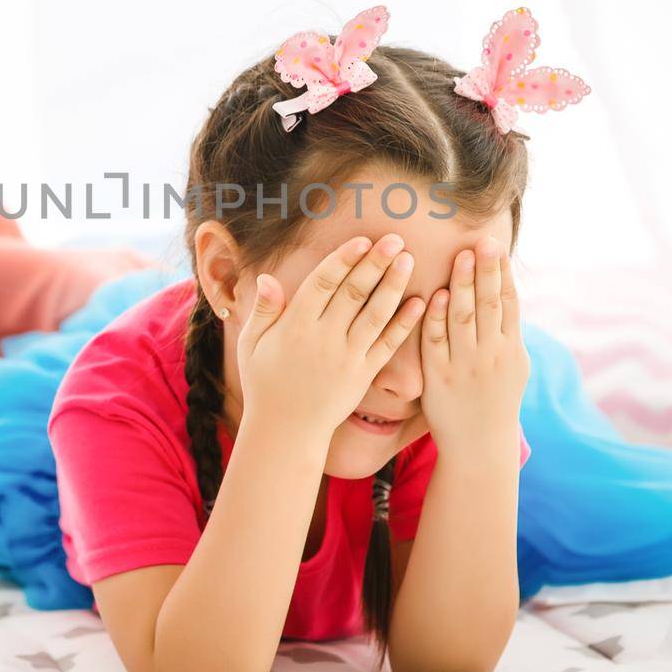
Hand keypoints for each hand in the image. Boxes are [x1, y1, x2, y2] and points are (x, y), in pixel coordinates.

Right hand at [235, 234, 425, 444]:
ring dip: (393, 285)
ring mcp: (346, 358)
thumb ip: (262, 311)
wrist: (286, 432)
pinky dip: (404, 324)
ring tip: (408, 260)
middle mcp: (323, 338)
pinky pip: (387, 345)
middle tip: (395, 239)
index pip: (323, 283)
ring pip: (374, 315)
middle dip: (375, 263)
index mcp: (295, 326)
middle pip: (353, 293)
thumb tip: (267, 278)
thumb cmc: (265, 384)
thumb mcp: (251, 345)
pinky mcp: (363, 375)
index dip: (344, 259)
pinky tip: (420, 303)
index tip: (362, 240)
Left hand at [419, 237, 529, 459]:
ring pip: (463, 318)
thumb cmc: (496, 398)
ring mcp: (464, 365)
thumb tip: (507, 289)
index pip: (508, 303)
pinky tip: (436, 295)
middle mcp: (491, 354)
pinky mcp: (439, 377)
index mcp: (511, 348)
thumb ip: (508, 330)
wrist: (479, 445)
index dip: (502, 274)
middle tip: (482, 242)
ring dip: (462, 286)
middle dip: (485, 272)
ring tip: (460, 258)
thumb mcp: (514, 365)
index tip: (497, 246)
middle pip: (488, 305)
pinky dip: (437, 317)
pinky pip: (436, 342)